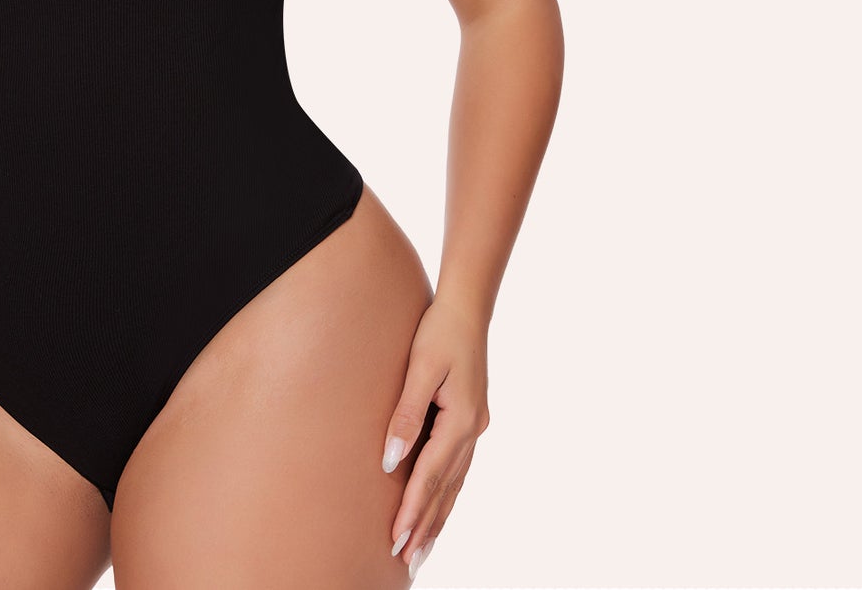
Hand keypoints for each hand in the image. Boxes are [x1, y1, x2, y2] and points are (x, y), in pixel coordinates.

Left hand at [381, 295, 489, 577]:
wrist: (466, 307)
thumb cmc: (438, 331)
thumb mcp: (420, 368)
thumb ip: (406, 415)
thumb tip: (391, 461)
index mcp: (461, 420)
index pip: (431, 476)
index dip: (413, 510)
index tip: (397, 539)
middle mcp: (473, 430)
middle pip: (447, 489)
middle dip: (427, 526)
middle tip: (408, 561)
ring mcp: (475, 427)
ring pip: (455, 483)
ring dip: (438, 516)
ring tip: (421, 547)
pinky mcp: (470, 419)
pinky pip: (457, 467)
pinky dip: (447, 492)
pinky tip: (438, 506)